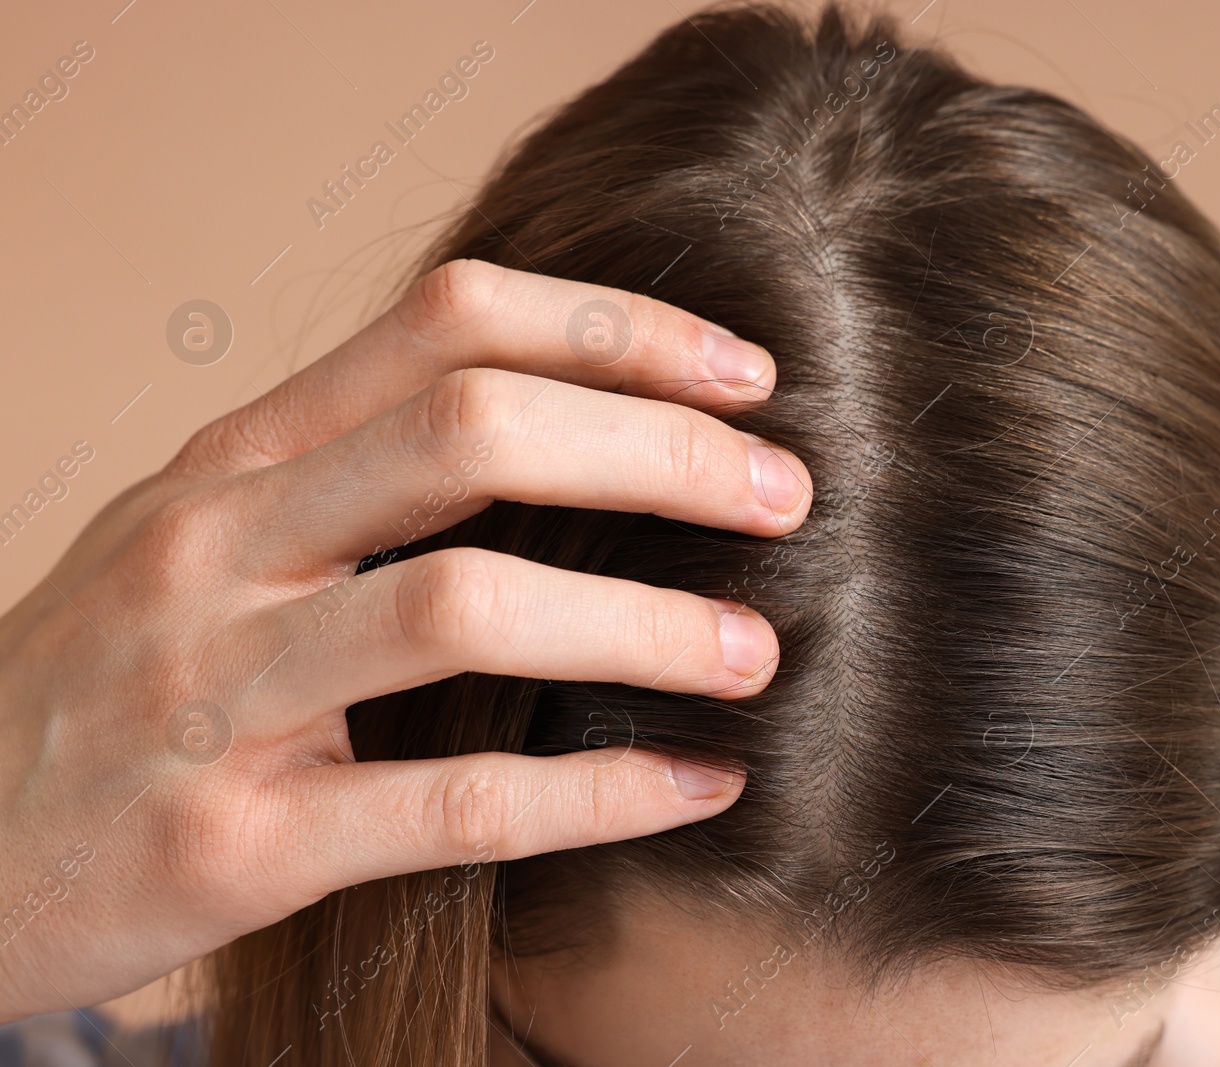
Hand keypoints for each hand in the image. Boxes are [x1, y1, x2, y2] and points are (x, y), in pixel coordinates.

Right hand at [0, 259, 811, 1019]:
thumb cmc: (106, 680)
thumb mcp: (201, 537)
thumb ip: (349, 475)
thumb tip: (564, 427)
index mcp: (237, 460)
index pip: (448, 326)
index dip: (615, 332)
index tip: (742, 373)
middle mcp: (223, 547)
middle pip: (476, 435)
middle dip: (658, 456)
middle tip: (784, 497)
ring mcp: (216, 692)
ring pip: (469, 610)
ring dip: (646, 627)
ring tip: (757, 653)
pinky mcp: (231, 844)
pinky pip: (450, 803)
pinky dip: (596, 793)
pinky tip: (692, 786)